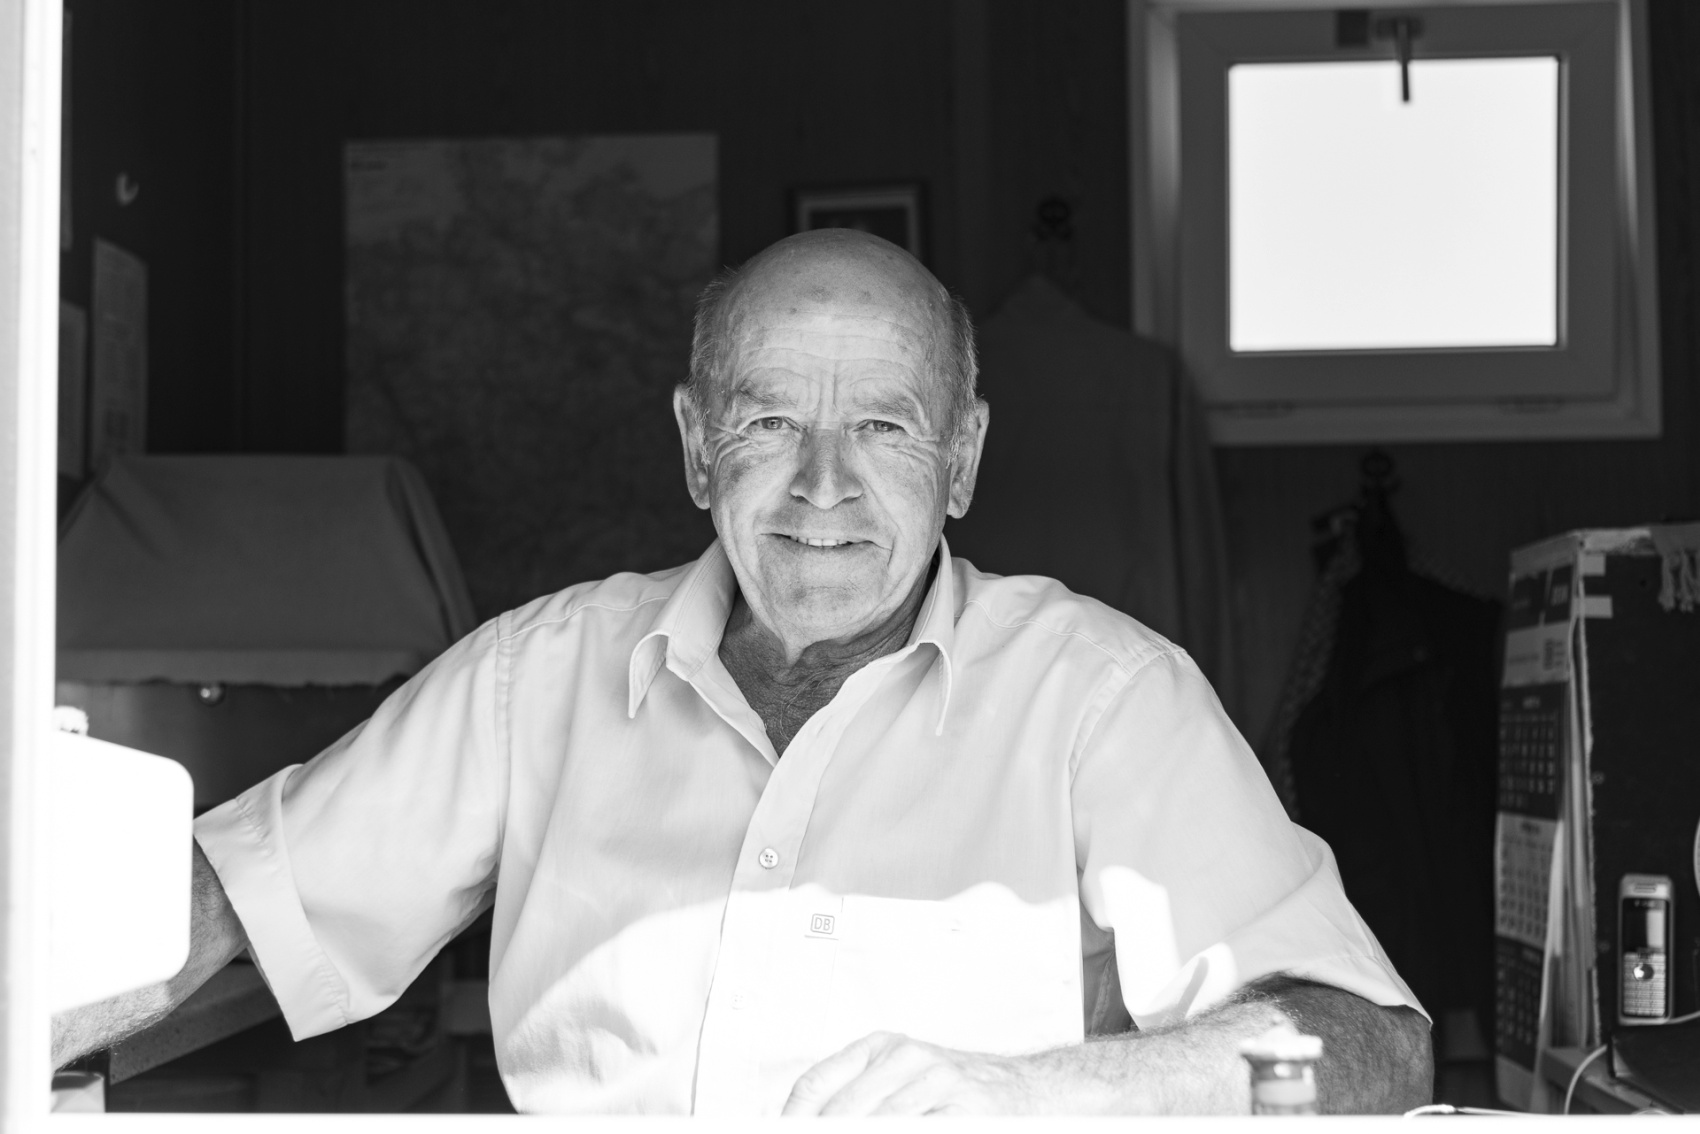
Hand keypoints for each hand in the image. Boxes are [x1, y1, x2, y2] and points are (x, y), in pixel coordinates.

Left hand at [782, 1031, 1037, 1115]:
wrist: (1026, 1090)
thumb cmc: (955, 1091)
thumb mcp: (899, 1079)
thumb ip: (856, 1097)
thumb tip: (805, 1122)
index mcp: (880, 1048)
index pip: (816, 1084)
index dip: (794, 1118)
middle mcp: (906, 1058)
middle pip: (841, 1112)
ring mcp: (937, 1081)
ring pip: (879, 1124)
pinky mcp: (965, 1108)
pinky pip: (920, 1132)